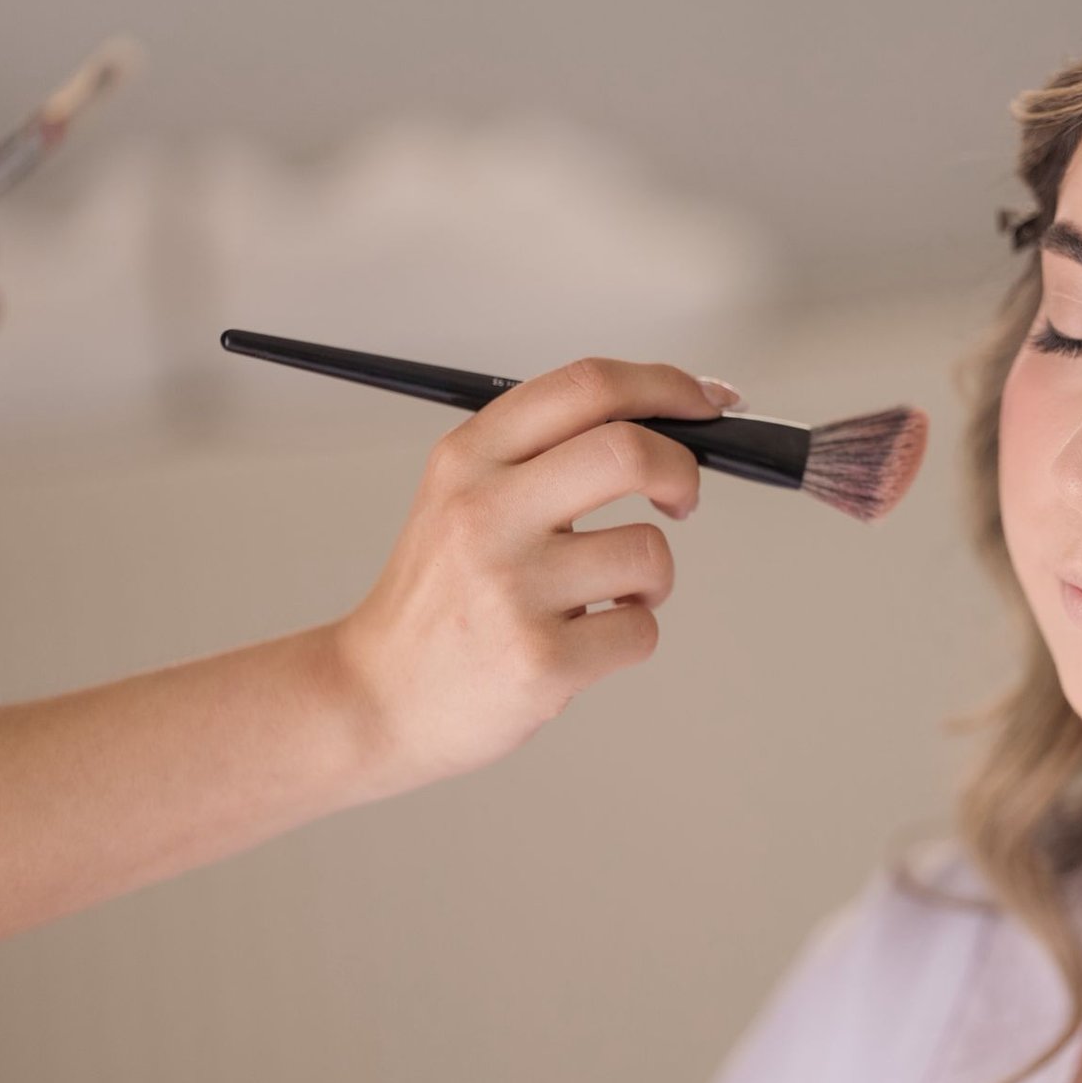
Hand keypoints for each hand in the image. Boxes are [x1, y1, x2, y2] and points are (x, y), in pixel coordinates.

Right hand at [326, 357, 741, 793]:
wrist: (375, 697)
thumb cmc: (438, 599)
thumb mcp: (460, 499)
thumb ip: (542, 457)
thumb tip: (664, 423)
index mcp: (469, 458)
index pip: (586, 386)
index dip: (665, 385)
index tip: (705, 402)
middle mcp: (486, 512)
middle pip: (629, 449)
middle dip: (683, 471)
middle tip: (683, 496)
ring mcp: (513, 588)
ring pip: (649, 549)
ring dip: (655, 576)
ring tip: (615, 593)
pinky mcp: (541, 659)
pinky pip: (641, 629)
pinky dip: (633, 633)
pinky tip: (589, 640)